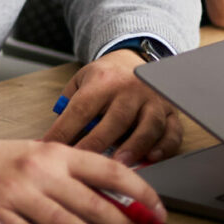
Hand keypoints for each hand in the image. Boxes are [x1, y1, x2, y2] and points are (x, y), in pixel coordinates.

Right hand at [0, 133, 165, 223]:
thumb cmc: (7, 163)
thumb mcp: (45, 158)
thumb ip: (78, 177)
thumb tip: (125, 205)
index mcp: (57, 153)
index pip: (110, 171)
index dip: (140, 193)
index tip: (158, 213)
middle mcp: (40, 171)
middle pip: (93, 202)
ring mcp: (18, 193)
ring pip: (66, 221)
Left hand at [40, 50, 183, 166]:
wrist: (134, 57)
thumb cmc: (105, 77)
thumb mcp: (80, 80)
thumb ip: (67, 105)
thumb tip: (52, 138)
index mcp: (103, 82)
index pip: (80, 109)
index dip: (64, 131)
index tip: (51, 150)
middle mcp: (130, 89)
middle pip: (115, 119)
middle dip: (99, 144)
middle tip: (85, 163)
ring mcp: (153, 100)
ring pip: (148, 126)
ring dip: (134, 147)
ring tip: (119, 165)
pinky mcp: (171, 111)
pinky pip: (172, 131)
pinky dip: (164, 146)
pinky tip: (152, 157)